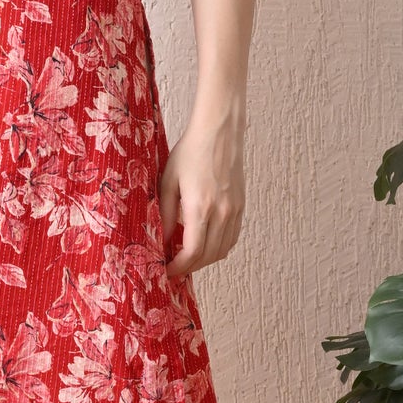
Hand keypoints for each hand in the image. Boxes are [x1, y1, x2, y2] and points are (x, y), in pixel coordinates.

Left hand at [158, 111, 245, 275]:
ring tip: (186, 256)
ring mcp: (234, 211)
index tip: (166, 269)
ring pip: (222, 251)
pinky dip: (218, 248)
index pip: (192, 252)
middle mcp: (222, 213)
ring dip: (204, 260)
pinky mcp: (241, 207)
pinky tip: (205, 244)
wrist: (219, 133)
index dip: (178, 267)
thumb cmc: (190, 152)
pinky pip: (231, 239)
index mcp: (200, 207)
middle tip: (173, 266)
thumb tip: (160, 240)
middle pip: (208, 256)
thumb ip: (164, 214)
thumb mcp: (168, 181)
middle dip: (189, 266)